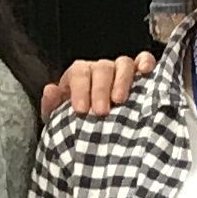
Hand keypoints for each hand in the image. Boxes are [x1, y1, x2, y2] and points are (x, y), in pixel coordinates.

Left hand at [39, 51, 153, 120]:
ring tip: (120, 101)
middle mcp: (101, 69)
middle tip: (101, 112)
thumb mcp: (60, 119)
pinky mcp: (140, 74)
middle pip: (102, 68)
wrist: (97, 137)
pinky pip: (144, 60)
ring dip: (122, 80)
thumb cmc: (79, 124)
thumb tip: (50, 89)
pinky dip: (146, 62)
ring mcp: (121, 70)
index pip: (79, 72)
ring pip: (123, 63)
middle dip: (100, 89)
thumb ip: (52, 105)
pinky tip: (145, 72)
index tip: (81, 110)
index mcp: (79, 76)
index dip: (80, 89)